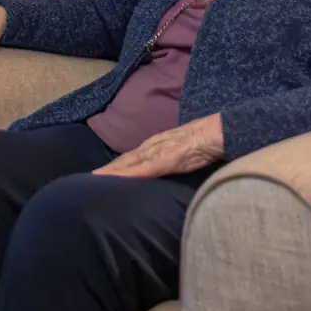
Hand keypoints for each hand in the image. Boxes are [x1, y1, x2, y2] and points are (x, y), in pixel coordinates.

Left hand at [93, 114, 224, 178]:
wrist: (222, 131)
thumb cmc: (208, 141)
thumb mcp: (187, 152)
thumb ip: (175, 158)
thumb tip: (170, 167)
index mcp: (159, 144)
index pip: (132, 157)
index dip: (116, 166)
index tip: (100, 175)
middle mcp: (154, 145)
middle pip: (126, 159)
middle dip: (108, 170)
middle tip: (88, 180)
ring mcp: (160, 151)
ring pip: (130, 162)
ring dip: (112, 171)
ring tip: (94, 179)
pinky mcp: (168, 158)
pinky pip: (146, 167)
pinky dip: (130, 173)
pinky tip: (117, 179)